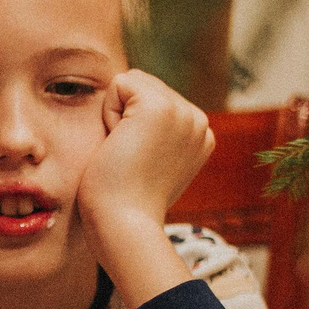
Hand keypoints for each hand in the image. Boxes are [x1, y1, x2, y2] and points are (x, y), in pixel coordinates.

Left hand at [76, 72, 212, 246]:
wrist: (124, 225)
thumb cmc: (124, 202)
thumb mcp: (151, 162)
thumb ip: (154, 135)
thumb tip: (134, 116)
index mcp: (200, 134)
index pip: (154, 98)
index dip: (132, 126)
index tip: (139, 164)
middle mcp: (199, 120)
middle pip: (143, 85)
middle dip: (124, 117)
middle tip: (130, 159)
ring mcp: (184, 113)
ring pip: (132, 83)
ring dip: (116, 117)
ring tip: (127, 153)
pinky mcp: (160, 108)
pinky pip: (119, 84)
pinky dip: (109, 114)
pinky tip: (120, 145)